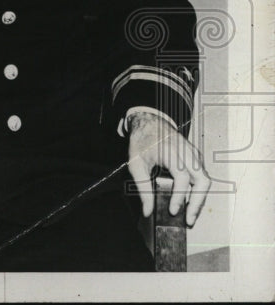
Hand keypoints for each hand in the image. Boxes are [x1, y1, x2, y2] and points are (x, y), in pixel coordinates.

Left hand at [127, 111, 210, 226]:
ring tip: (191, 214)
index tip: (174, 211)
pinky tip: (190, 200)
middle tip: (189, 219)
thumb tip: (147, 210)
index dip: (180, 197)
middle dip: (197, 203)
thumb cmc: (142, 141)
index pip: (182, 178)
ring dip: (200, 198)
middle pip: (202, 180)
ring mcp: (194, 154)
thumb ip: (142, 188)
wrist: (149, 122)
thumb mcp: (136, 164)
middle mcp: (186, 153)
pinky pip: (202, 175)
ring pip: (205, 179)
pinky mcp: (196, 156)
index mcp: (171, 152)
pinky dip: (199, 190)